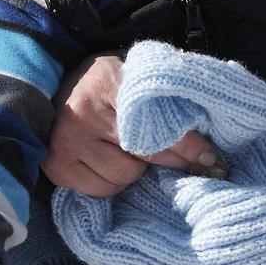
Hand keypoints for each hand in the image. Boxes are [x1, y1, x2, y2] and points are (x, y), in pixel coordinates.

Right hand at [43, 53, 219, 198]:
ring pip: (125, 176)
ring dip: (138, 171)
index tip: (211, 158)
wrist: (54, 87)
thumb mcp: (134, 74)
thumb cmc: (106, 82)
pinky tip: (113, 165)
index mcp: (108, 83)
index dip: (189, 144)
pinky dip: (115, 183)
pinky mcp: (59, 167)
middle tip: (199, 167)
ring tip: (135, 154)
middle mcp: (84, 113)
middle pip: (145, 153)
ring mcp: (68, 142)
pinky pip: (103, 190)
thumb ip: (164, 97)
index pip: (157, 122)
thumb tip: (206, 138)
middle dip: (177, 162)